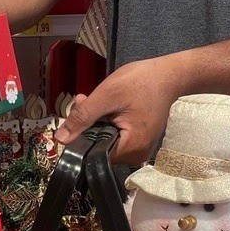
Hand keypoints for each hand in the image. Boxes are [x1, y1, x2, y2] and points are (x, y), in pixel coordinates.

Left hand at [53, 54, 187, 163]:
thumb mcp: (107, 96)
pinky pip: (115, 137)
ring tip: (94, 101)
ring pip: (104, 142)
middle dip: (87, 126)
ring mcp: (139, 150)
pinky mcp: (139, 141)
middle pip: (98, 148)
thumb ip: (83, 118)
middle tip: (85, 101)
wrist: (169, 75)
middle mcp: (136, 155)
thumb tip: (60, 139)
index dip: (81, 135)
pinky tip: (105, 106)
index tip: (79, 111)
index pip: (93, 154)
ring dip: (95, 122)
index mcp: (131, 148)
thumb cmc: (142, 82)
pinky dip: (106, 123)